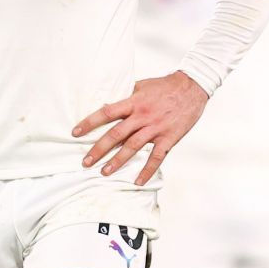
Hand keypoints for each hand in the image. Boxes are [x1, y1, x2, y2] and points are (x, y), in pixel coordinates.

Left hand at [73, 71, 209, 185]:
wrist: (192, 87)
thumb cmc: (165, 86)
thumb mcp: (142, 86)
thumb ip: (126, 96)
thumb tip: (107, 103)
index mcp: (134, 101)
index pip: (106, 112)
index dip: (90, 122)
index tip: (75, 132)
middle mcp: (142, 116)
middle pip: (116, 134)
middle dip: (99, 149)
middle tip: (85, 162)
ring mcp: (156, 128)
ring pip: (133, 147)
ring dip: (117, 161)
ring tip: (104, 172)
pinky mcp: (169, 138)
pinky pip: (156, 157)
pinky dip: (147, 171)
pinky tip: (138, 181)